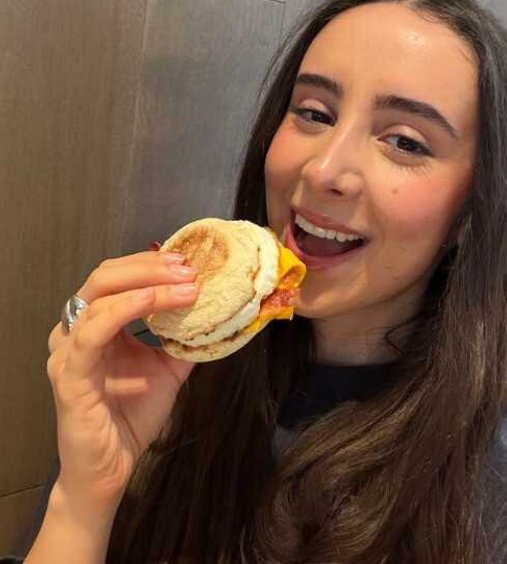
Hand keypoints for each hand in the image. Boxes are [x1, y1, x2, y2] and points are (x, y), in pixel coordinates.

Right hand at [45, 251, 198, 511]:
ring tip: (186, 284)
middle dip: (150, 266)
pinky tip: (156, 302)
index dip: (152, 263)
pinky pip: (91, 333)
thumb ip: (185, 339)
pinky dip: (125, 309)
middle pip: (104, 278)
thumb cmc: (133, 415)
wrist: (113, 465)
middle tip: (189, 266)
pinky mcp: (69, 375)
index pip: (117, 277)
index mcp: (96, 325)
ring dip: (146, 284)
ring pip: (98, 298)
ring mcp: (68, 352)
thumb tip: (219, 312)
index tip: (191, 261)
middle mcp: (76, 332)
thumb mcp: (169, 368)